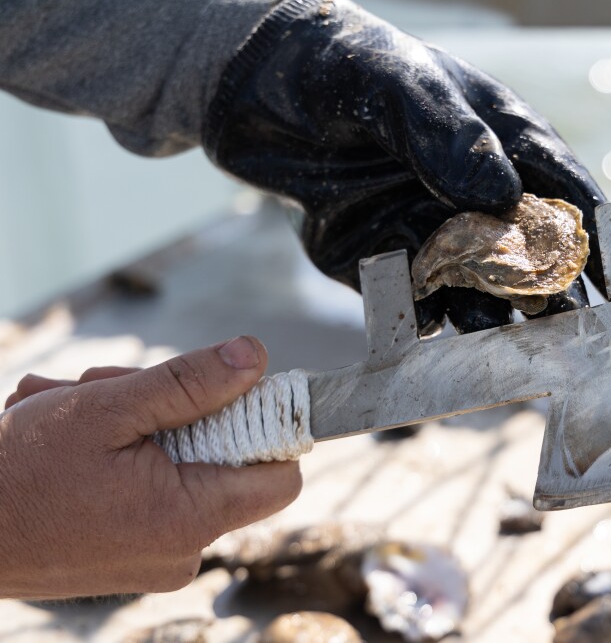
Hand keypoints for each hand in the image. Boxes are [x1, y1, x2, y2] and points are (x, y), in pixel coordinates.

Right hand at [0, 336, 301, 599]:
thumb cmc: (18, 473)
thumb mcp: (109, 408)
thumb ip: (190, 382)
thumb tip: (255, 358)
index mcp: (190, 518)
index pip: (281, 476)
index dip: (269, 427)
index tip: (237, 391)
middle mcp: (183, 549)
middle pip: (224, 457)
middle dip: (179, 410)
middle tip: (116, 386)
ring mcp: (157, 555)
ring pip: (182, 463)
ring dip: (140, 423)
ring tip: (76, 408)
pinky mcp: (132, 552)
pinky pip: (154, 488)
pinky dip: (125, 454)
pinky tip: (74, 439)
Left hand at [203, 0, 605, 333]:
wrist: (255, 91)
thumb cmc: (342, 64)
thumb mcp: (399, 85)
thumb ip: (449, 134)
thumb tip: (502, 199)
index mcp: (502, 146)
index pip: (567, 200)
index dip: (598, 247)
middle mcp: (476, 199)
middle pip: (530, 261)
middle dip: (550, 300)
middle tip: (565, 339)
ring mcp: (431, 235)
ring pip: (476, 292)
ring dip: (490, 322)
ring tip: (497, 345)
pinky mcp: (383, 264)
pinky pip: (413, 304)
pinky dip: (424, 324)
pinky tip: (426, 334)